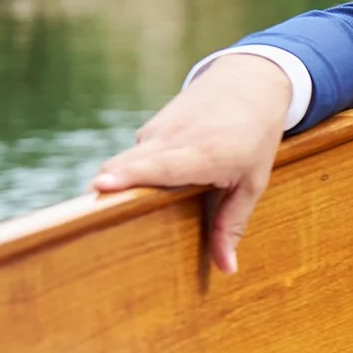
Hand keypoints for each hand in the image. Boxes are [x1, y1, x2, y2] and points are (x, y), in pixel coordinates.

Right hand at [89, 55, 292, 273]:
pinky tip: (150, 180)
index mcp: (203, 155)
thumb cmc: (256, 138)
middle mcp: (173, 140)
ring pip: (127, 162)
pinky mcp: (149, 129)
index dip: (127, 177)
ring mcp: (157, 131)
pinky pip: (136, 156)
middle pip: (127, 166)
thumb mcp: (253, 182)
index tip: (100, 186)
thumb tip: (226, 269)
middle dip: (110, 187)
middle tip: (96, 213)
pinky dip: (137, 171)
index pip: (157, 167)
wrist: (250, 83)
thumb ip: (233, 224)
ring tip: (118, 203)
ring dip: (123, 183)